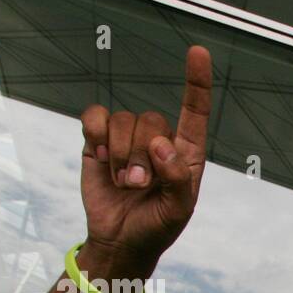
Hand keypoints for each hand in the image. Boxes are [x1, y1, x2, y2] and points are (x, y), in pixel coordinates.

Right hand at [78, 45, 212, 271]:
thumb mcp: (178, 211)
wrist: (119, 241)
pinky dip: (96, 136)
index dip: (196, 82)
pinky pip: (95, 117)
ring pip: (122, 120)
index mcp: (185, 154)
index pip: (194, 112)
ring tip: (124, 182)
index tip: (197, 52)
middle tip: (138, 186)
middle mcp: (158, 141)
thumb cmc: (155, 227)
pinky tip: (101, 160)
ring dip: (120, 155)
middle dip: (140, 155)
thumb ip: (177, 179)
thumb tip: (161, 145)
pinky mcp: (98, 142)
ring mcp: (127, 140)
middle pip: (150, 119)